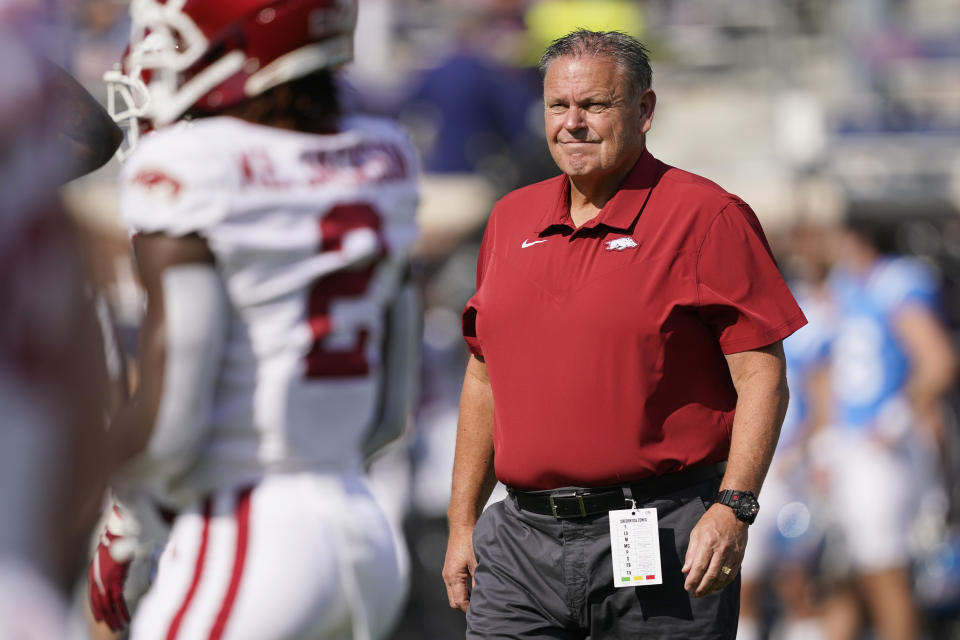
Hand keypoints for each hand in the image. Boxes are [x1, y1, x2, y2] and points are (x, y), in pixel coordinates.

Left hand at [88, 506, 137, 630]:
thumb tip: (121, 581)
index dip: (96, 610)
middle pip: (100, 605)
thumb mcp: (112, 558)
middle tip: (111, 629)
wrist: (115, 532)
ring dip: (114, 618)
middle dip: (106, 618)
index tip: (100, 620)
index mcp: (93, 575)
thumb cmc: (115, 541)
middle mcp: (96, 580)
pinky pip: (118, 600)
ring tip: (119, 628)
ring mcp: (104, 581)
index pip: (93, 598)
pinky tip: (126, 619)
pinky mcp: (114, 580)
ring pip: (108, 606)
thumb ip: (114, 571)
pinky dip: (122, 611)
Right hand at [442, 525, 476, 611]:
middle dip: (466, 607)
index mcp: (452, 577)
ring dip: (466, 598)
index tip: (483, 612)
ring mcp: (448, 572)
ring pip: (455, 593)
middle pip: (455, 601)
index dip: (470, 610)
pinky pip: (456, 585)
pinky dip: (465, 590)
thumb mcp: (477, 562)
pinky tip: (477, 587)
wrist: (463, 524)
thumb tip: (485, 595)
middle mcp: (447, 576)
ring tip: (481, 598)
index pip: (459, 602)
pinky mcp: (452, 567)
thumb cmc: (469, 540)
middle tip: (482, 607)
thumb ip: (479, 580)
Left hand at [681, 503, 746, 596]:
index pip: (699, 566)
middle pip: (711, 575)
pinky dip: (723, 584)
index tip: (687, 587)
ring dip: (712, 588)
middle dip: (701, 587)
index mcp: (708, 542)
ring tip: (703, 593)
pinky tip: (715, 587)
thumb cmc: (712, 521)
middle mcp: (721, 550)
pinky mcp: (739, 557)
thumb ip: (691, 553)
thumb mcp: (696, 532)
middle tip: (694, 594)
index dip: (693, 580)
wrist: (733, 513)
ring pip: (722, 578)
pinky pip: (731, 575)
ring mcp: (732, 554)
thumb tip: (686, 570)